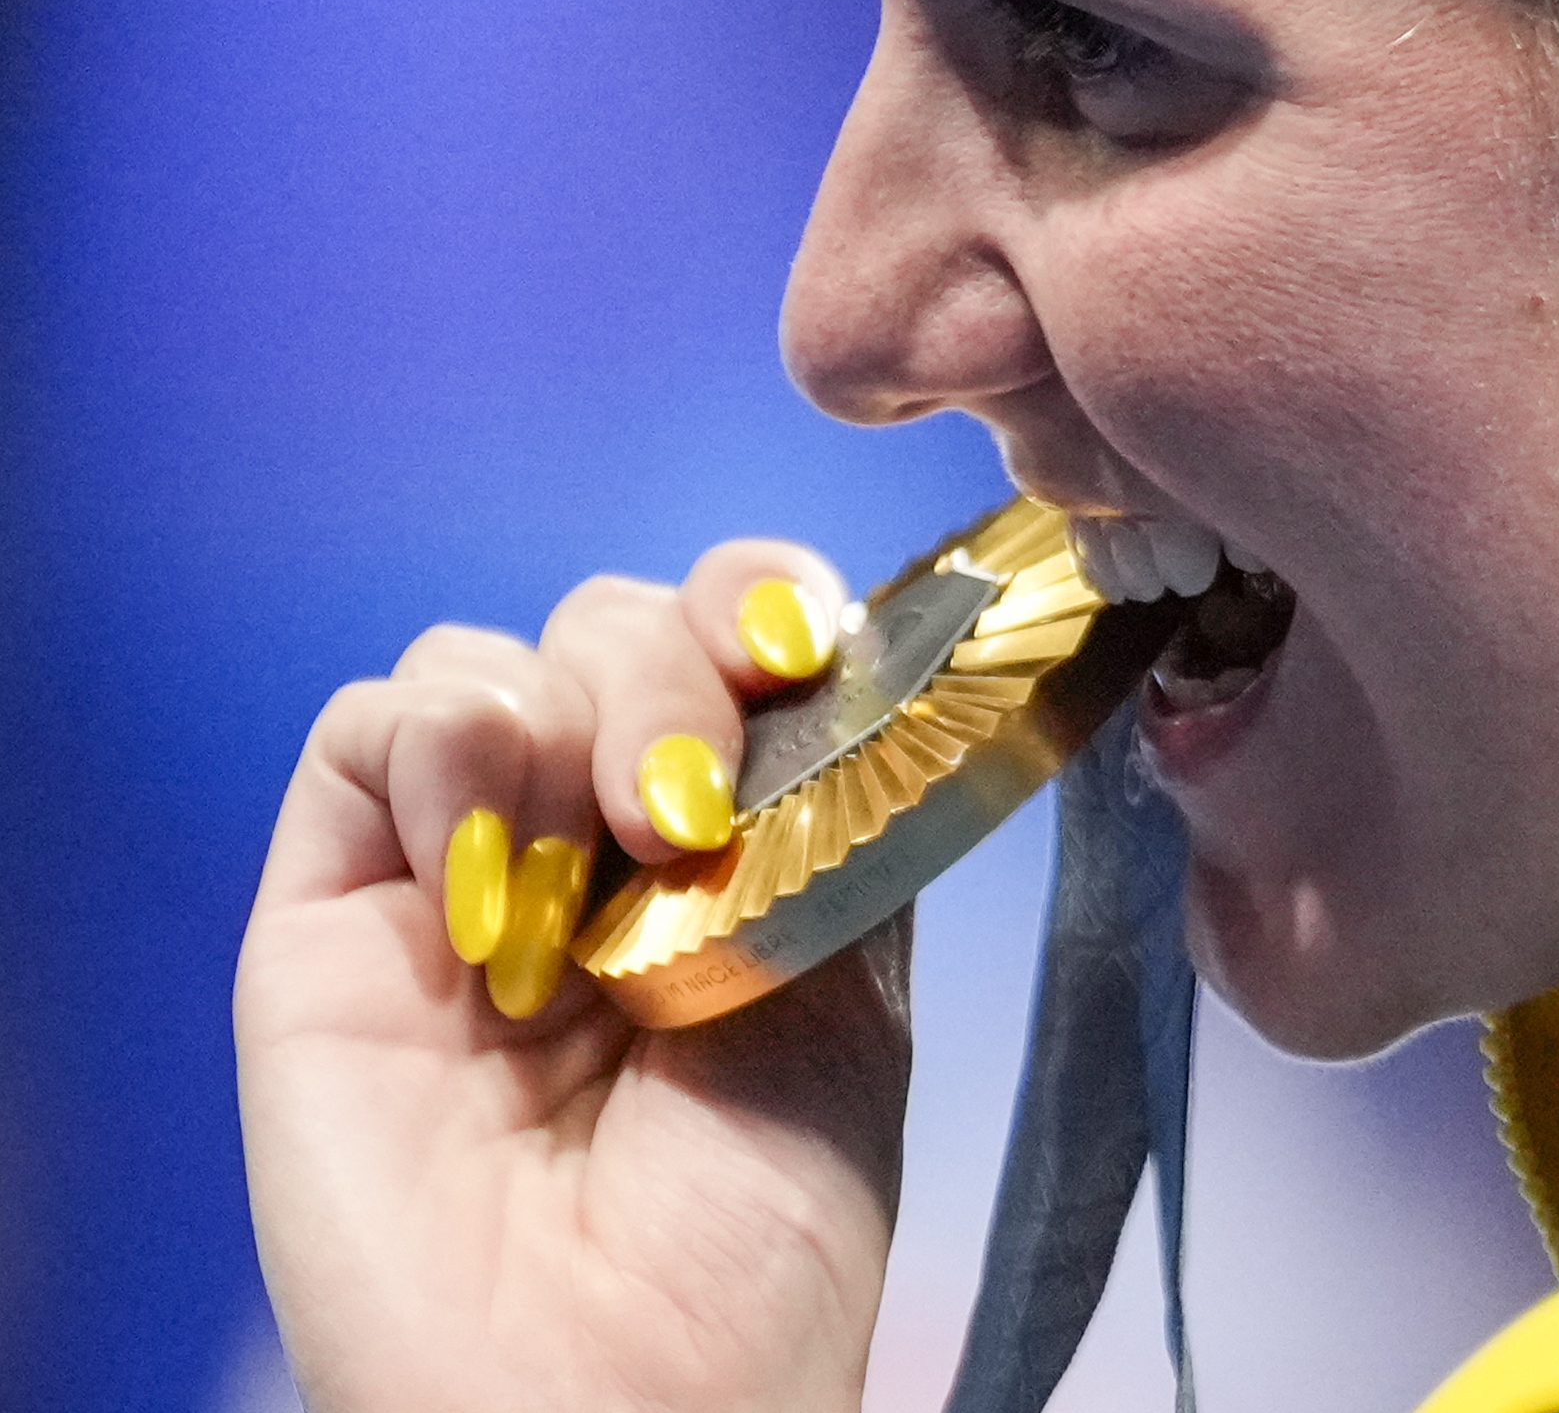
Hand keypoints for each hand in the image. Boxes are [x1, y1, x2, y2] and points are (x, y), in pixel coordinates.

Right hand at [236, 542, 912, 1412]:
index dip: (764, 603)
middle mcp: (597, 848)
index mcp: (737, 851)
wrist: (628, 1393)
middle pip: (615, 626)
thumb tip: (815, 648)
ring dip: (570, 701)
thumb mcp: (850, 990)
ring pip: (492, 658)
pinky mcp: (329, 926)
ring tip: (609, 849)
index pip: (737, 644)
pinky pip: (358, 737)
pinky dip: (436, 738)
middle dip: (674, 663)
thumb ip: (817, 810)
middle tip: (691, 808)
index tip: (804, 645)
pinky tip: (498, 852)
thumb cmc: (759, 1235)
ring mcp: (460, 880)